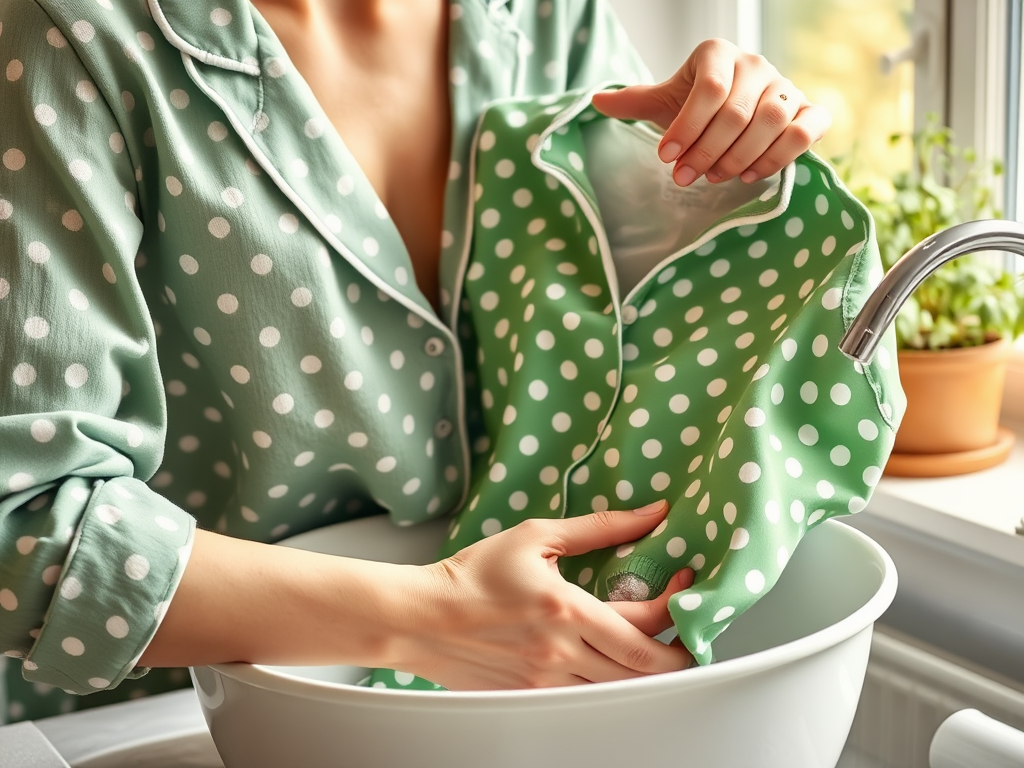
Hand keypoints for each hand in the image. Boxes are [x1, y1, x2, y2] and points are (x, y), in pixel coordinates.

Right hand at [393, 501, 694, 689]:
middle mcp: (561, 651)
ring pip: (618, 686)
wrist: (422, 617)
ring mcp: (547, 680)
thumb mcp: (535, 536)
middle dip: (676, 654)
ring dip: (643, 669)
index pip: (644, 623)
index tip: (683, 587)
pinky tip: (607, 660)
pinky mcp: (532, 695)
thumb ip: (598, 527)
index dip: (676, 608)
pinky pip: (585, 694)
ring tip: (651, 645)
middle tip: (685, 635)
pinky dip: (607, 679)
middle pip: (643, 667)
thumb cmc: (472, 576)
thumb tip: (648, 515)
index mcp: (566, 609)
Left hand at [591, 38, 830, 186]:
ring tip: (715, 178)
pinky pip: (805, 130)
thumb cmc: (697, 107)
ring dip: (740, 156)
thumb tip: (595, 101)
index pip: (708, 89)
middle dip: (708, 151)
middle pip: (737, 111)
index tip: (666, 158)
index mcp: (718, 54)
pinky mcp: (809, 110)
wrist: (737, 112)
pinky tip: (751, 176)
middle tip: (686, 178)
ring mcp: (787, 86)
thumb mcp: (665, 102)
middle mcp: (756, 64)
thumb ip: (635, 102)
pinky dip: (780, 156)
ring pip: (772, 121)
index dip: (686, 127)